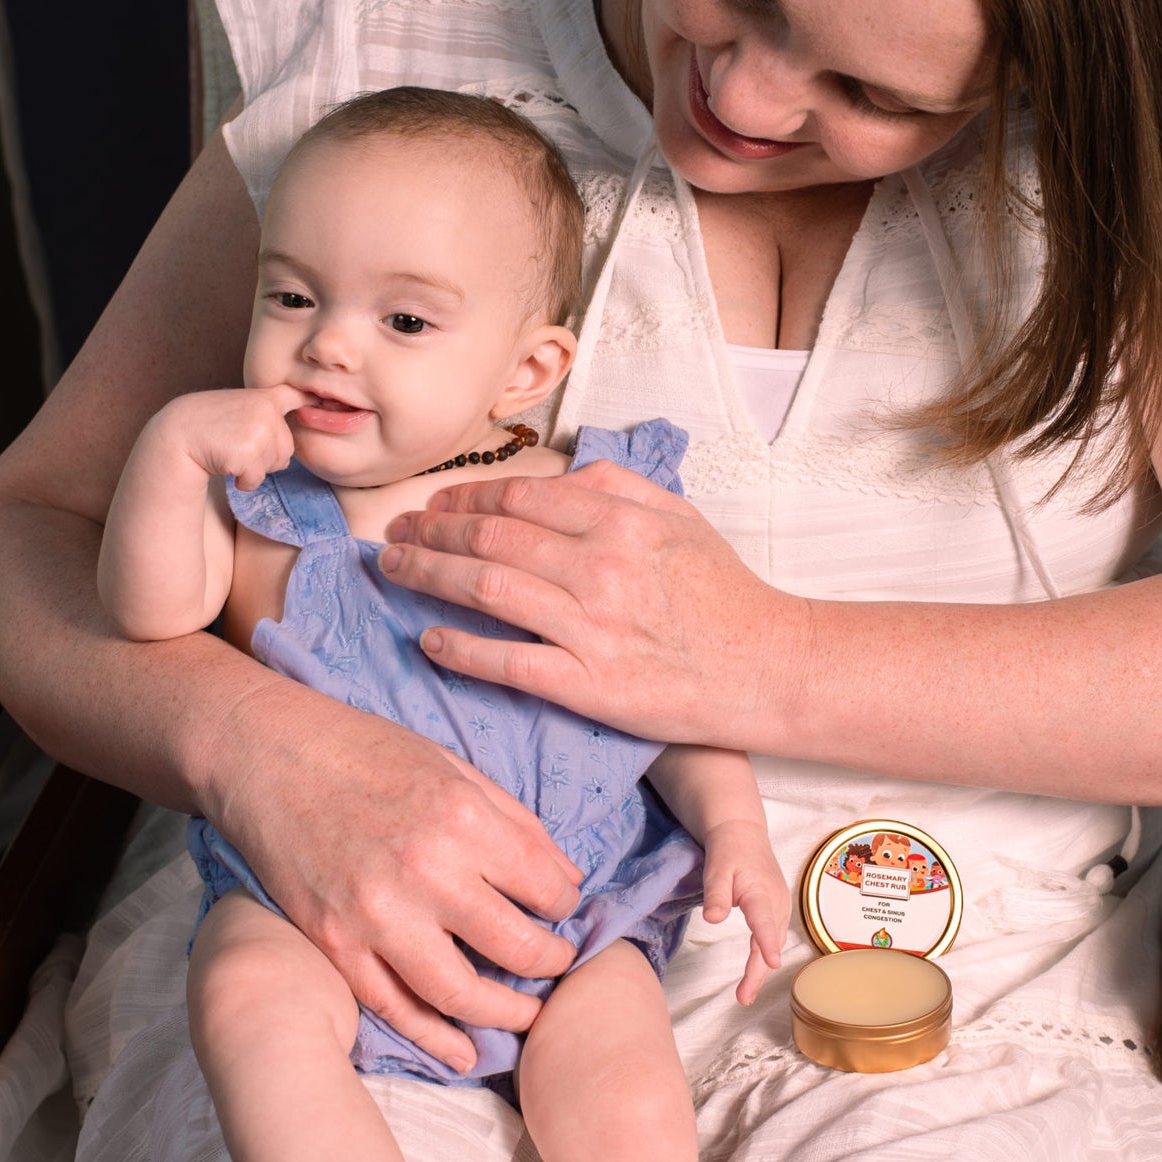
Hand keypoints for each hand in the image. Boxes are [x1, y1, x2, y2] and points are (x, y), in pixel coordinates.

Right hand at [153, 384, 308, 490]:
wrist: (177, 432)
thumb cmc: (206, 423)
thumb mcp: (237, 407)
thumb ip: (264, 415)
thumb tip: (288, 444)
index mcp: (265, 398)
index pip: (296, 397)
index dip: (314, 402)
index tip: (327, 404)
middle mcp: (267, 412)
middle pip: (286, 450)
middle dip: (266, 456)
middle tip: (235, 443)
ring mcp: (260, 432)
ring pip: (274, 466)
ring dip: (253, 468)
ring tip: (228, 450)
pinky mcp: (249, 455)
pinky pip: (256, 480)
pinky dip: (242, 480)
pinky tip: (224, 463)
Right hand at [200, 671, 583, 1071]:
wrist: (268, 754)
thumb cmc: (366, 752)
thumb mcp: (454, 767)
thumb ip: (517, 825)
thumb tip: (568, 881)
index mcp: (464, 819)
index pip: (547, 889)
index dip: (564, 905)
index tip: (559, 909)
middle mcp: (427, 872)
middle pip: (517, 948)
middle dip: (550, 963)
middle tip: (555, 964)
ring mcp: (376, 916)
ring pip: (462, 994)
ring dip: (506, 1013)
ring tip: (524, 1013)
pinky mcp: (336, 944)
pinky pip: (394, 1008)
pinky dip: (435, 1038)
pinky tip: (464, 1051)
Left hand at [378, 460, 799, 749]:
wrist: (768, 665)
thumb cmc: (724, 592)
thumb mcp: (680, 516)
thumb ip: (616, 487)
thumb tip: (554, 476)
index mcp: (620, 521)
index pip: (518, 497)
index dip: (462, 498)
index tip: (433, 504)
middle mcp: (600, 567)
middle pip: (490, 538)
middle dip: (430, 532)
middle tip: (394, 534)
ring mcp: (592, 627)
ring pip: (487, 590)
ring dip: (428, 576)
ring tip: (393, 571)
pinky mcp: (590, 684)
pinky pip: (508, 662)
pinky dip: (461, 649)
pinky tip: (429, 640)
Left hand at [700, 818, 790, 1004]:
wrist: (743, 834)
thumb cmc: (729, 850)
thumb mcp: (717, 868)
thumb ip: (715, 894)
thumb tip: (713, 919)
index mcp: (761, 892)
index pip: (765, 921)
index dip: (767, 943)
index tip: (772, 962)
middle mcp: (777, 902)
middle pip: (770, 942)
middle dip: (759, 971)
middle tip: (743, 997)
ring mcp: (780, 907)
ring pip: (773, 943)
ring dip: (762, 969)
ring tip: (745, 994)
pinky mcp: (777, 911)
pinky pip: (772, 938)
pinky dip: (764, 958)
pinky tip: (755, 974)